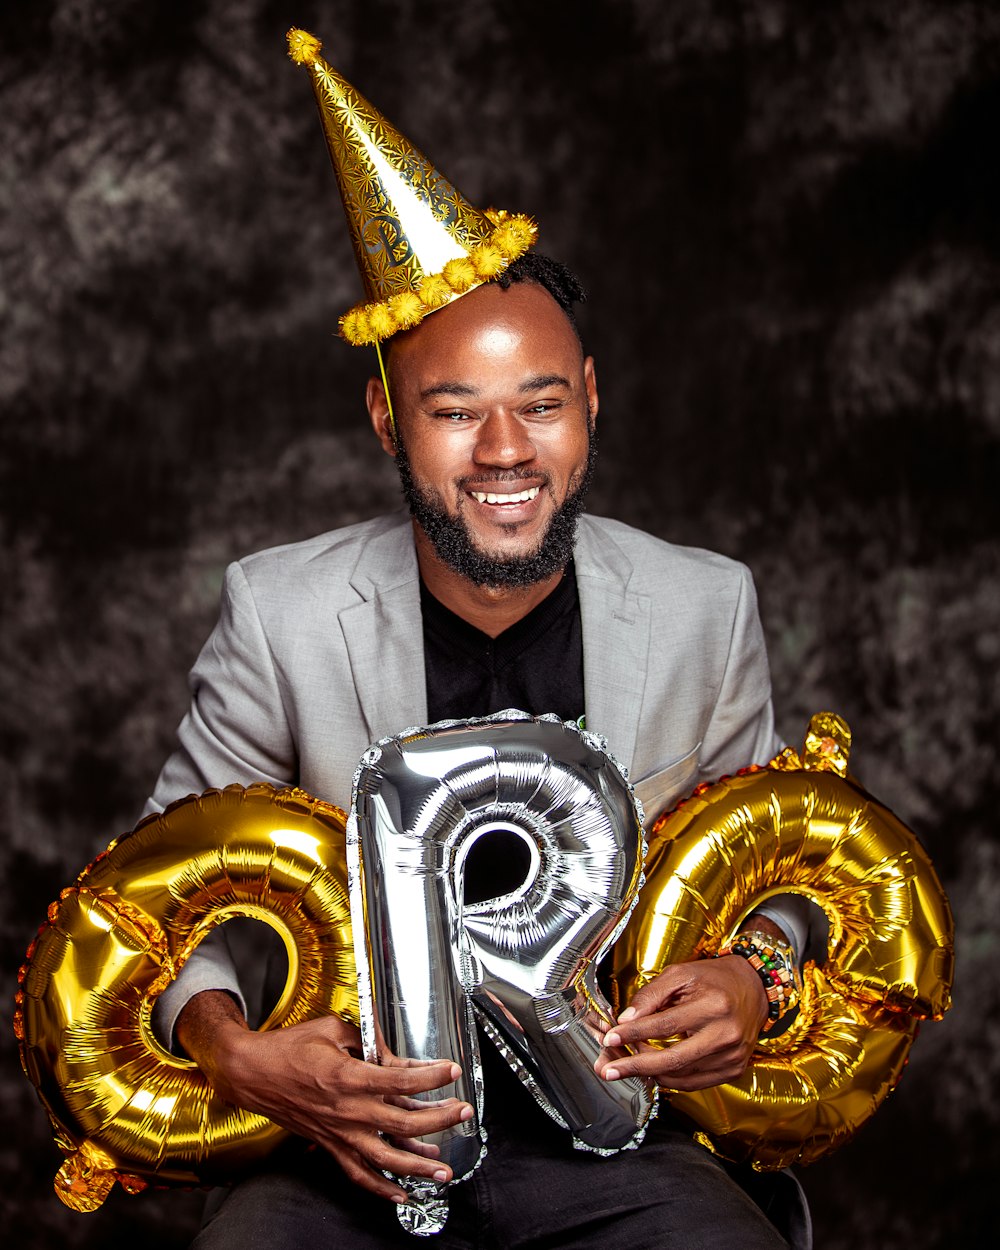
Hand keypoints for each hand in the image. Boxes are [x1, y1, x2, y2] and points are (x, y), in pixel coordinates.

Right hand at [176, 992, 472, 1202]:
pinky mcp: (329, 1145)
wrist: (253, 1074)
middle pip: (402, 1122)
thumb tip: (393, 1053)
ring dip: (418, 1165)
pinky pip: (358, 1174)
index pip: (400, 1079)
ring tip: (444, 1169)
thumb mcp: (332, 1028)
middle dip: (438, 1119)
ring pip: (385, 1157)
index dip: (431, 1076)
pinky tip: (402, 1193)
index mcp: (347, 1076)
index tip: (451, 1070)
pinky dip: (381, 1187)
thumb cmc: (290, 1047)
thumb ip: (367, 1039)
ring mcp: (338, 1132)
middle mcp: (346, 1110)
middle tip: (462, 1112)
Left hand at [594, 956, 767, 1090]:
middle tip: (610, 1070)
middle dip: (636, 1066)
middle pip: (673, 1059)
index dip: (634, 1033)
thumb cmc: (714, 979)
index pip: (664, 1024)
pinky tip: (653, 1071)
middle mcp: (726, 1034)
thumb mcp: (681, 974)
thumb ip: (651, 995)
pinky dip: (670, 1079)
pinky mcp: (734, 1070)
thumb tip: (625, 1019)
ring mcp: (732, 1056)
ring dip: (650, 1073)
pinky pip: (695, 1083)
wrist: (753, 989)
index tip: (611, 1038)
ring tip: (628, 1066)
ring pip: (682, 1075)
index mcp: (713, 1005)